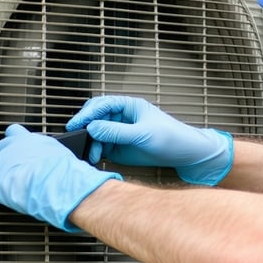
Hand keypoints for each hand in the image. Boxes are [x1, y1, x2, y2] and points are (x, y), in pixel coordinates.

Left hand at [0, 124, 121, 231]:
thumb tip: (58, 156)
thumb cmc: (62, 169)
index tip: (15, 145)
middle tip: (6, 164)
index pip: (13, 132)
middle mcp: (9, 149)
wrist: (55, 182)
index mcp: (25, 139)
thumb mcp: (59, 152)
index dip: (13, 140)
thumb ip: (50, 152)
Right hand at [66, 96, 232, 185]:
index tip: (76, 123)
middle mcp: (122, 118)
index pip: (102, 104)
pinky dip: (95, 153)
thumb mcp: (143, 134)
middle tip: (77, 138)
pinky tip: (94, 158)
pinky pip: (102, 148)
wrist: (186, 155)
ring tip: (92, 154)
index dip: (87, 113)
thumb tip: (93, 128)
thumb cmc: (173, 137)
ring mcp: (120, 133)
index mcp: (129, 106)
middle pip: (95, 118)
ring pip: (96, 135)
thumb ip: (117, 132)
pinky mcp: (120, 148)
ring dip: (91, 143)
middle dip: (85, 128)